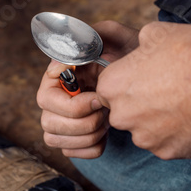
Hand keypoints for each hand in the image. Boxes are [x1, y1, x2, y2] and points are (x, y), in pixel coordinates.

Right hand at [36, 21, 138, 158]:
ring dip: (87, 135)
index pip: (45, 99)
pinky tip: (106, 133)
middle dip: (82, 122)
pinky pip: (71, 153)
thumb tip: (59, 66)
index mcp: (55, 78)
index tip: (98, 97)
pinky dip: (92, 147)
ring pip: (55, 140)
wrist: (145, 79)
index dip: (73, 104)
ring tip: (107, 120)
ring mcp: (59, 121)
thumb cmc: (128, 55)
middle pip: (48, 123)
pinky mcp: (71, 139)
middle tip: (105, 109)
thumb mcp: (114, 37)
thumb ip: (90, 37)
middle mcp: (52, 101)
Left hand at [97, 21, 190, 158]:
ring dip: (156, 120)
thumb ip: (135, 49)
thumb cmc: (190, 51)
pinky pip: (166, 143)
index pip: (105, 90)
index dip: (123, 84)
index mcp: (111, 87)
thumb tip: (138, 50)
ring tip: (179, 103)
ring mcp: (145, 138)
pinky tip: (190, 116)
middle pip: (122, 113)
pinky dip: (176, 133)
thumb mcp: (152, 34)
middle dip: (137, 104)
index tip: (139, 80)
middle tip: (162, 91)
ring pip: (143, 130)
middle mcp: (122, 116)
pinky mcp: (169, 152)